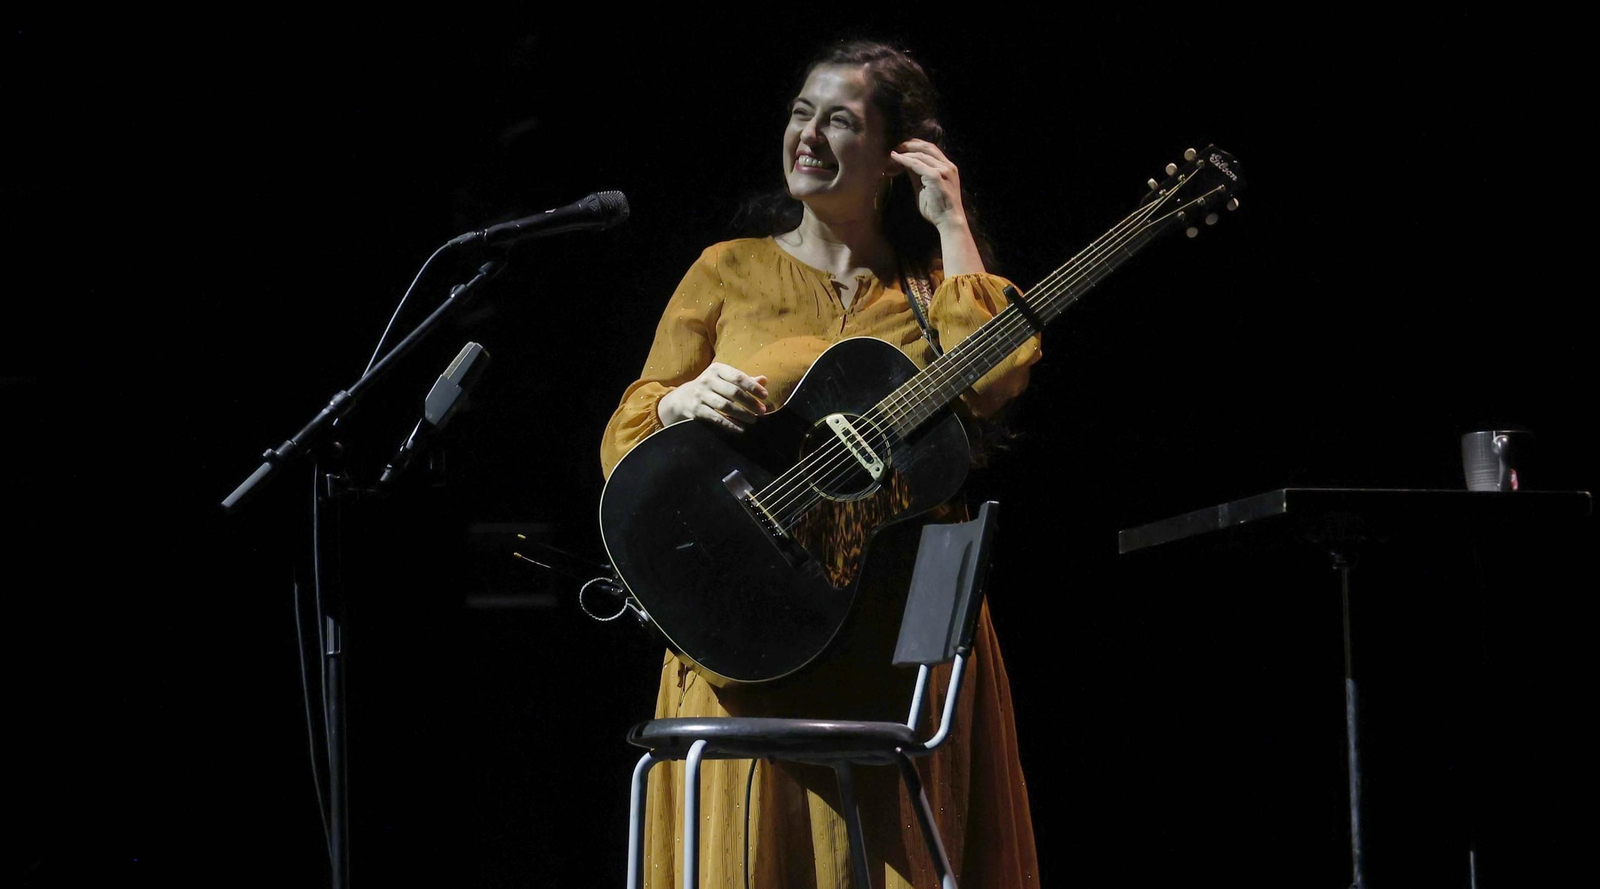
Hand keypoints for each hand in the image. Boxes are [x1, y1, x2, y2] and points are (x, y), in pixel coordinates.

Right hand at [657, 363, 770, 432]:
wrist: (682, 398)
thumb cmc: (710, 387)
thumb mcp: (724, 379)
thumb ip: (743, 380)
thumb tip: (764, 380)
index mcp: (717, 369)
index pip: (738, 377)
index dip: (753, 387)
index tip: (765, 396)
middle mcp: (707, 380)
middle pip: (733, 392)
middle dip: (750, 403)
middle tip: (762, 411)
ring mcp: (700, 395)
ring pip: (725, 406)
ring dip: (742, 414)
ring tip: (753, 420)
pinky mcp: (696, 409)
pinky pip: (716, 418)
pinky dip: (729, 424)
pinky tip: (741, 429)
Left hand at [890, 139, 984, 274]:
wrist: (949, 221)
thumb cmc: (938, 209)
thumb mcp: (926, 188)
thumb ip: (918, 175)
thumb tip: (905, 164)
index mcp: (948, 167)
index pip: (931, 149)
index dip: (915, 146)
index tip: (902, 147)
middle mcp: (948, 166)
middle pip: (926, 147)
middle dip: (909, 144)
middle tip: (895, 146)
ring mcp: (943, 170)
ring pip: (920, 154)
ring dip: (904, 153)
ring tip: (892, 154)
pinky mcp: (936, 176)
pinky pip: (917, 164)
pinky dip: (904, 160)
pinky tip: (895, 158)